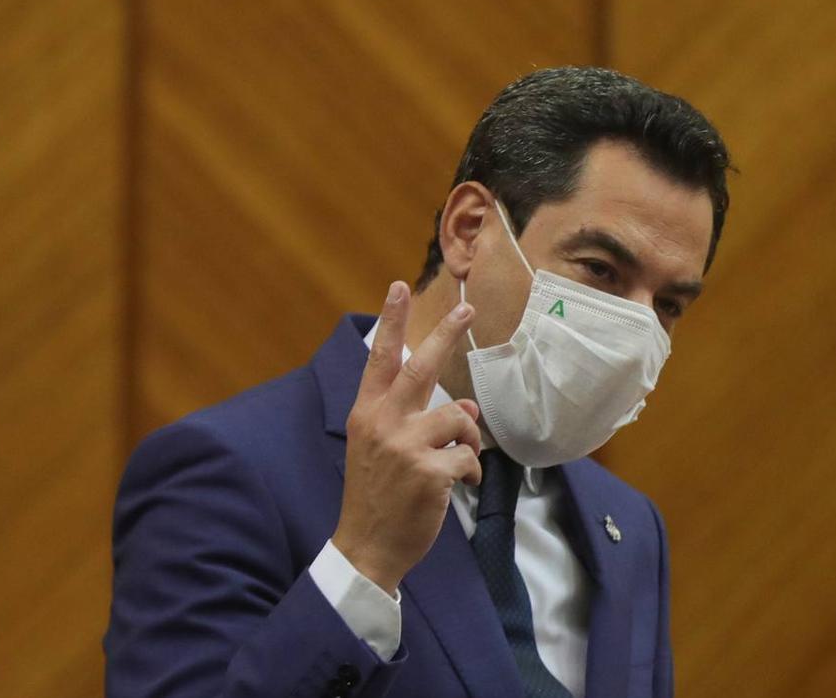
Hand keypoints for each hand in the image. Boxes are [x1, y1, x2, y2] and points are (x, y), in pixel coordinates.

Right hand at [331, 281, 482, 594]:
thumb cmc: (377, 496)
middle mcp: (382, 423)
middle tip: (468, 308)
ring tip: (458, 462)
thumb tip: (466, 406)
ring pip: (459, 418)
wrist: (367, 546)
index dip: (390, 322)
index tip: (397, 287)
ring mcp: (405, 446)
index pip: (378, 359)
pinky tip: (457, 486)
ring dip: (468, 438)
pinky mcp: (429, 471)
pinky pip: (467, 456)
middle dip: (445, 333)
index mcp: (366, 414)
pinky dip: (469, 470)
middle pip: (420, 368)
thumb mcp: (383, 451)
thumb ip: (417, 421)